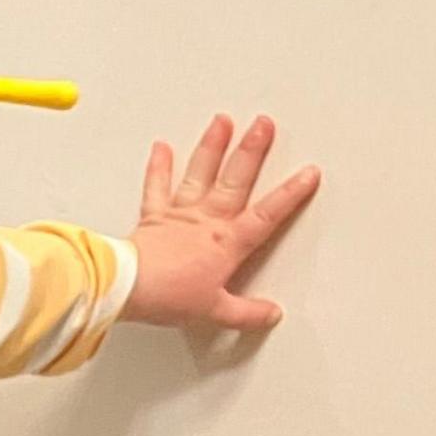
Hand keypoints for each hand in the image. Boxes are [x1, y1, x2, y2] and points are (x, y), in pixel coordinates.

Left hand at [122, 115, 317, 330]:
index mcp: (228, 243)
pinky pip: (156, 187)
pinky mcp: (152, 217)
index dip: (291, 193)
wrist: (126, 288)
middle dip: (251, 150)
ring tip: (222, 121)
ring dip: (211, 146)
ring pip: (199, 174)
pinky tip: (162, 146)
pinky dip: (158, 167)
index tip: (309, 172)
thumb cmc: (168, 295)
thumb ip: (245, 313)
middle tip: (263, 123)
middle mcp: (206, 221)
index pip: (268, 214)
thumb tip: (270, 314)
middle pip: (235, 180)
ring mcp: (179, 215)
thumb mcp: (214, 311)